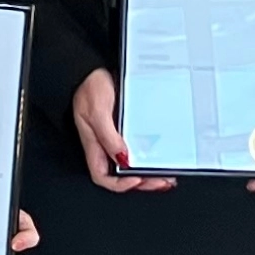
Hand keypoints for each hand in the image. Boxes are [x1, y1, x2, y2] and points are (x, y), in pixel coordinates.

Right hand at [75, 70, 168, 191]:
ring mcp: (115, 138)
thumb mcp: (98, 112)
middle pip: (122, 175)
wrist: (92, 70)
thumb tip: (123, 159)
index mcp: (94, 146)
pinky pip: (137, 148)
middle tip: (161, 181)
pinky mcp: (124, 130)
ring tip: (166, 175)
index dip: (120, 184)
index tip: (137, 179)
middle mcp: (105, 146)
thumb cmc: (89, 88)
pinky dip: (149, 156)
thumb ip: (109, 137)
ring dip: (148, 172)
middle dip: (142, 182)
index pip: (103, 176)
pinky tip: (161, 157)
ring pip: (131, 164)